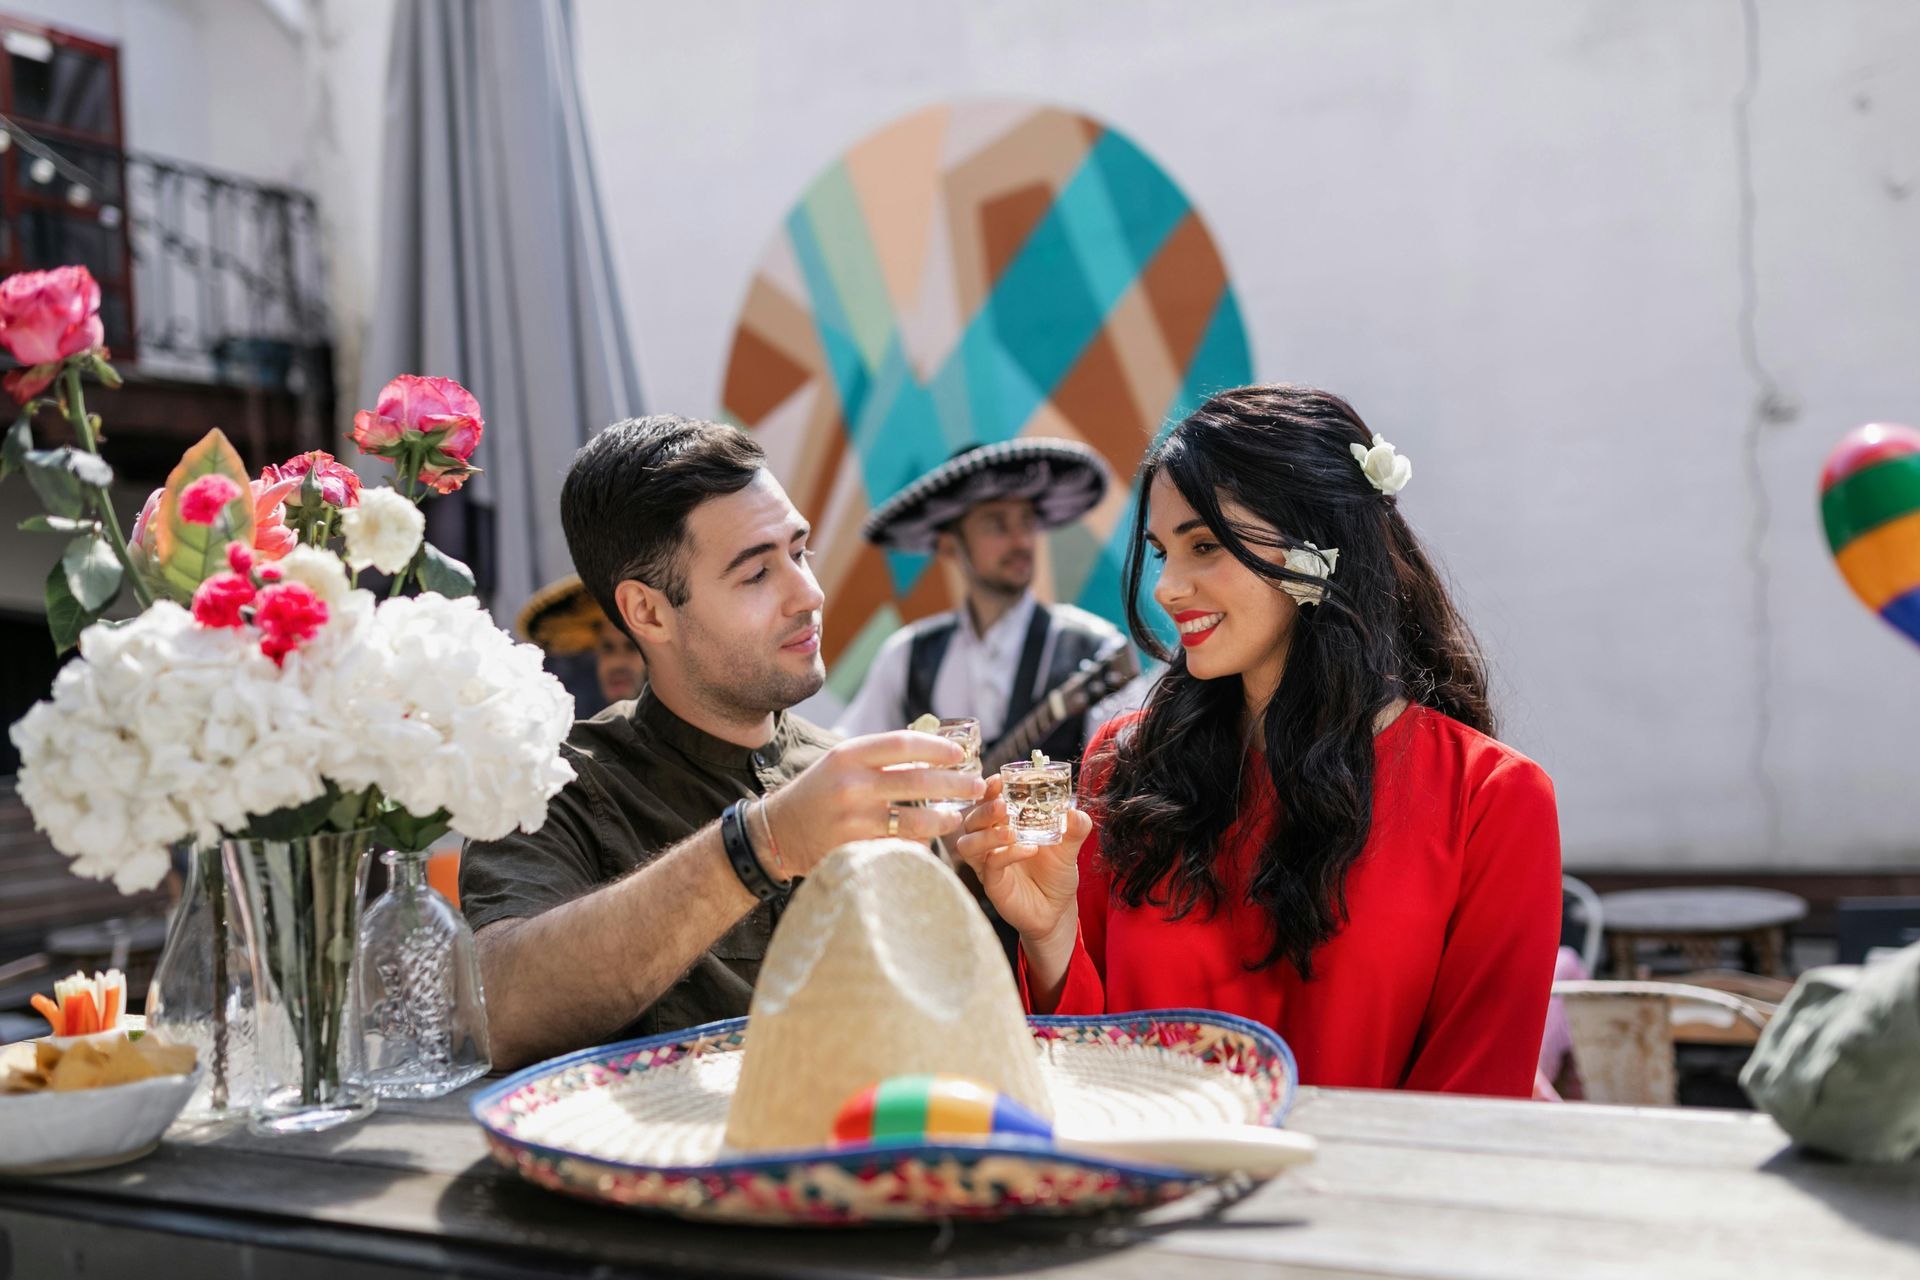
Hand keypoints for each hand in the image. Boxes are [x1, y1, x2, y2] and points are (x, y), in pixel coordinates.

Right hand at [763, 731, 983, 873]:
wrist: (778, 832)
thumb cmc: (820, 791)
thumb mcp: (842, 762)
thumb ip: (880, 755)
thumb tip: (934, 746)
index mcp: (849, 755)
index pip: (905, 743)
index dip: (938, 748)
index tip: (959, 754)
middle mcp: (851, 785)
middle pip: (919, 781)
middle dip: (956, 784)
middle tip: (976, 785)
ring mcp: (853, 820)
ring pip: (916, 819)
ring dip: (944, 818)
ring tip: (956, 815)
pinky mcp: (854, 849)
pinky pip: (900, 846)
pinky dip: (920, 843)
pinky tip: (929, 839)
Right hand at [951, 775, 1088, 945]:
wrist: (1058, 909)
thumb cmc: (1056, 873)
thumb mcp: (1070, 846)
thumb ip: (1074, 827)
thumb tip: (1075, 811)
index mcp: (1003, 825)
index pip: (987, 802)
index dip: (989, 790)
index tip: (999, 780)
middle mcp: (989, 842)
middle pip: (971, 820)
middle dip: (984, 809)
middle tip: (1003, 806)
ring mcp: (987, 864)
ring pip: (968, 844)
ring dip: (987, 834)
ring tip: (1011, 831)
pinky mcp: (992, 884)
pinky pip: (990, 866)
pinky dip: (1007, 854)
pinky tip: (1029, 849)